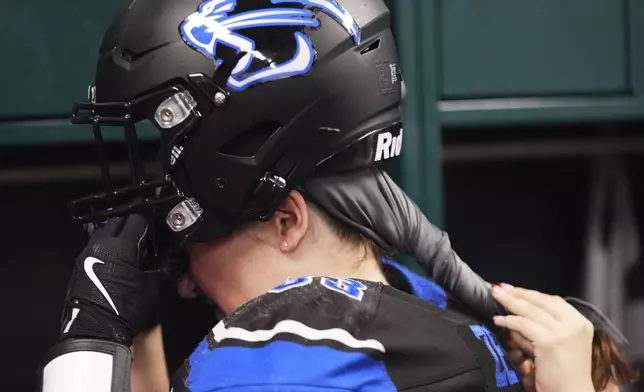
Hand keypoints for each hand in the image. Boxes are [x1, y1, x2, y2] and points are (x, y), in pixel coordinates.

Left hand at [61, 215, 163, 345]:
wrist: (95, 331)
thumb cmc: (126, 307)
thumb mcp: (152, 288)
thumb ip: (160, 271)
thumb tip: (164, 265)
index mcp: (119, 245)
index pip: (135, 221)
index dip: (147, 224)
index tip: (154, 232)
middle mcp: (99, 245)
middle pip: (115, 223)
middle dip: (129, 228)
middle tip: (142, 240)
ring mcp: (85, 256)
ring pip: (102, 236)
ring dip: (115, 240)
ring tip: (129, 253)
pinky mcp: (77, 269)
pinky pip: (95, 251)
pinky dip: (106, 253)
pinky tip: (116, 266)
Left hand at [491, 284, 594, 391]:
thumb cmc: (563, 376)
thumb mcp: (558, 344)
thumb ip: (543, 328)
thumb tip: (517, 314)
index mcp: (581, 323)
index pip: (553, 301)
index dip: (530, 293)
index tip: (513, 289)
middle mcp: (575, 324)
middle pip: (541, 301)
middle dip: (517, 293)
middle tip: (499, 289)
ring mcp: (564, 332)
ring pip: (530, 310)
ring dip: (510, 302)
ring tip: (495, 297)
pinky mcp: (551, 341)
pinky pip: (523, 324)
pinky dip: (508, 320)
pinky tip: (498, 320)